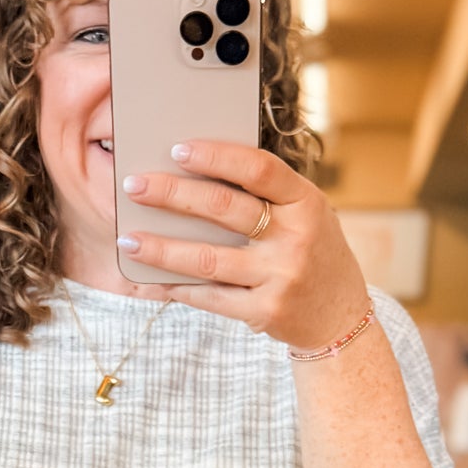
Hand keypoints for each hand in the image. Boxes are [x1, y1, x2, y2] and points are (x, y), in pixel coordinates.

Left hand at [117, 140, 371, 350]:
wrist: (339, 318)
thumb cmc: (313, 254)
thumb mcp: (306, 215)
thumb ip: (266, 195)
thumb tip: (195, 174)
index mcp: (307, 202)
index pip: (258, 168)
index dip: (216, 156)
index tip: (178, 149)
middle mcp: (296, 238)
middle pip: (224, 208)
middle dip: (172, 195)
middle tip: (134, 186)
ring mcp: (280, 277)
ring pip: (207, 259)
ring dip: (161, 249)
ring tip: (128, 239)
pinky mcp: (265, 311)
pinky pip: (210, 297)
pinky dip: (177, 288)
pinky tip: (150, 280)